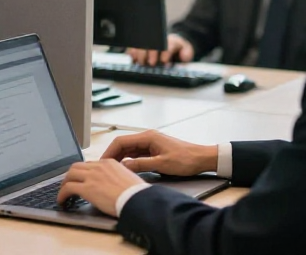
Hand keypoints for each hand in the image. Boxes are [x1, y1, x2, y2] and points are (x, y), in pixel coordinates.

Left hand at [57, 159, 144, 216]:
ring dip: (64, 183)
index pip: (90, 164)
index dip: (83, 172)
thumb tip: (113, 184)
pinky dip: (62, 194)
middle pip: (77, 166)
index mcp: (109, 163)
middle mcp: (98, 167)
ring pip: (70, 175)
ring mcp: (91, 176)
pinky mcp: (86, 188)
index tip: (82, 179)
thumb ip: (117, 176)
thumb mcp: (128, 177)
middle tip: (69, 183)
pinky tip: (62, 201)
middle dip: (71, 175)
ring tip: (63, 192)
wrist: (137, 200)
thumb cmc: (137, 193)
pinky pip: (68, 188)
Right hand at [101, 131, 217, 175]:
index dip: (110, 151)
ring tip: (113, 169)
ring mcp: (151, 143)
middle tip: (105, 167)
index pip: (121, 141)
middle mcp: (147, 137)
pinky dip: (130, 160)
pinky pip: (137, 153)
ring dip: (121, 158)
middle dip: (113, 155)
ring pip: (129, 149)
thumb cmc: (186, 160)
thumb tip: (123, 166)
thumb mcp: (162, 164)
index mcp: (148, 137)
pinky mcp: (154, 149)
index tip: (103, 162)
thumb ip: (141, 165)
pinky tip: (126, 168)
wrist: (202, 159)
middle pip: (123, 144)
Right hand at [127, 34, 194, 65]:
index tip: (164, 61)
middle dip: (150, 54)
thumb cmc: (179, 49)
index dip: (165, 53)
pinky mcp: (141, 45)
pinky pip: (133, 46)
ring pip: (141, 44)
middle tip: (150, 63)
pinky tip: (132, 58)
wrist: (174, 43)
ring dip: (139, 53)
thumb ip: (187, 53)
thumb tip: (183, 56)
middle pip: (152, 44)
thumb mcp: (187, 51)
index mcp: (170, 41)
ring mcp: (149, 42)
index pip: (167, 45)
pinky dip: (131, 52)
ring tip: (140, 62)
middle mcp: (158, 40)